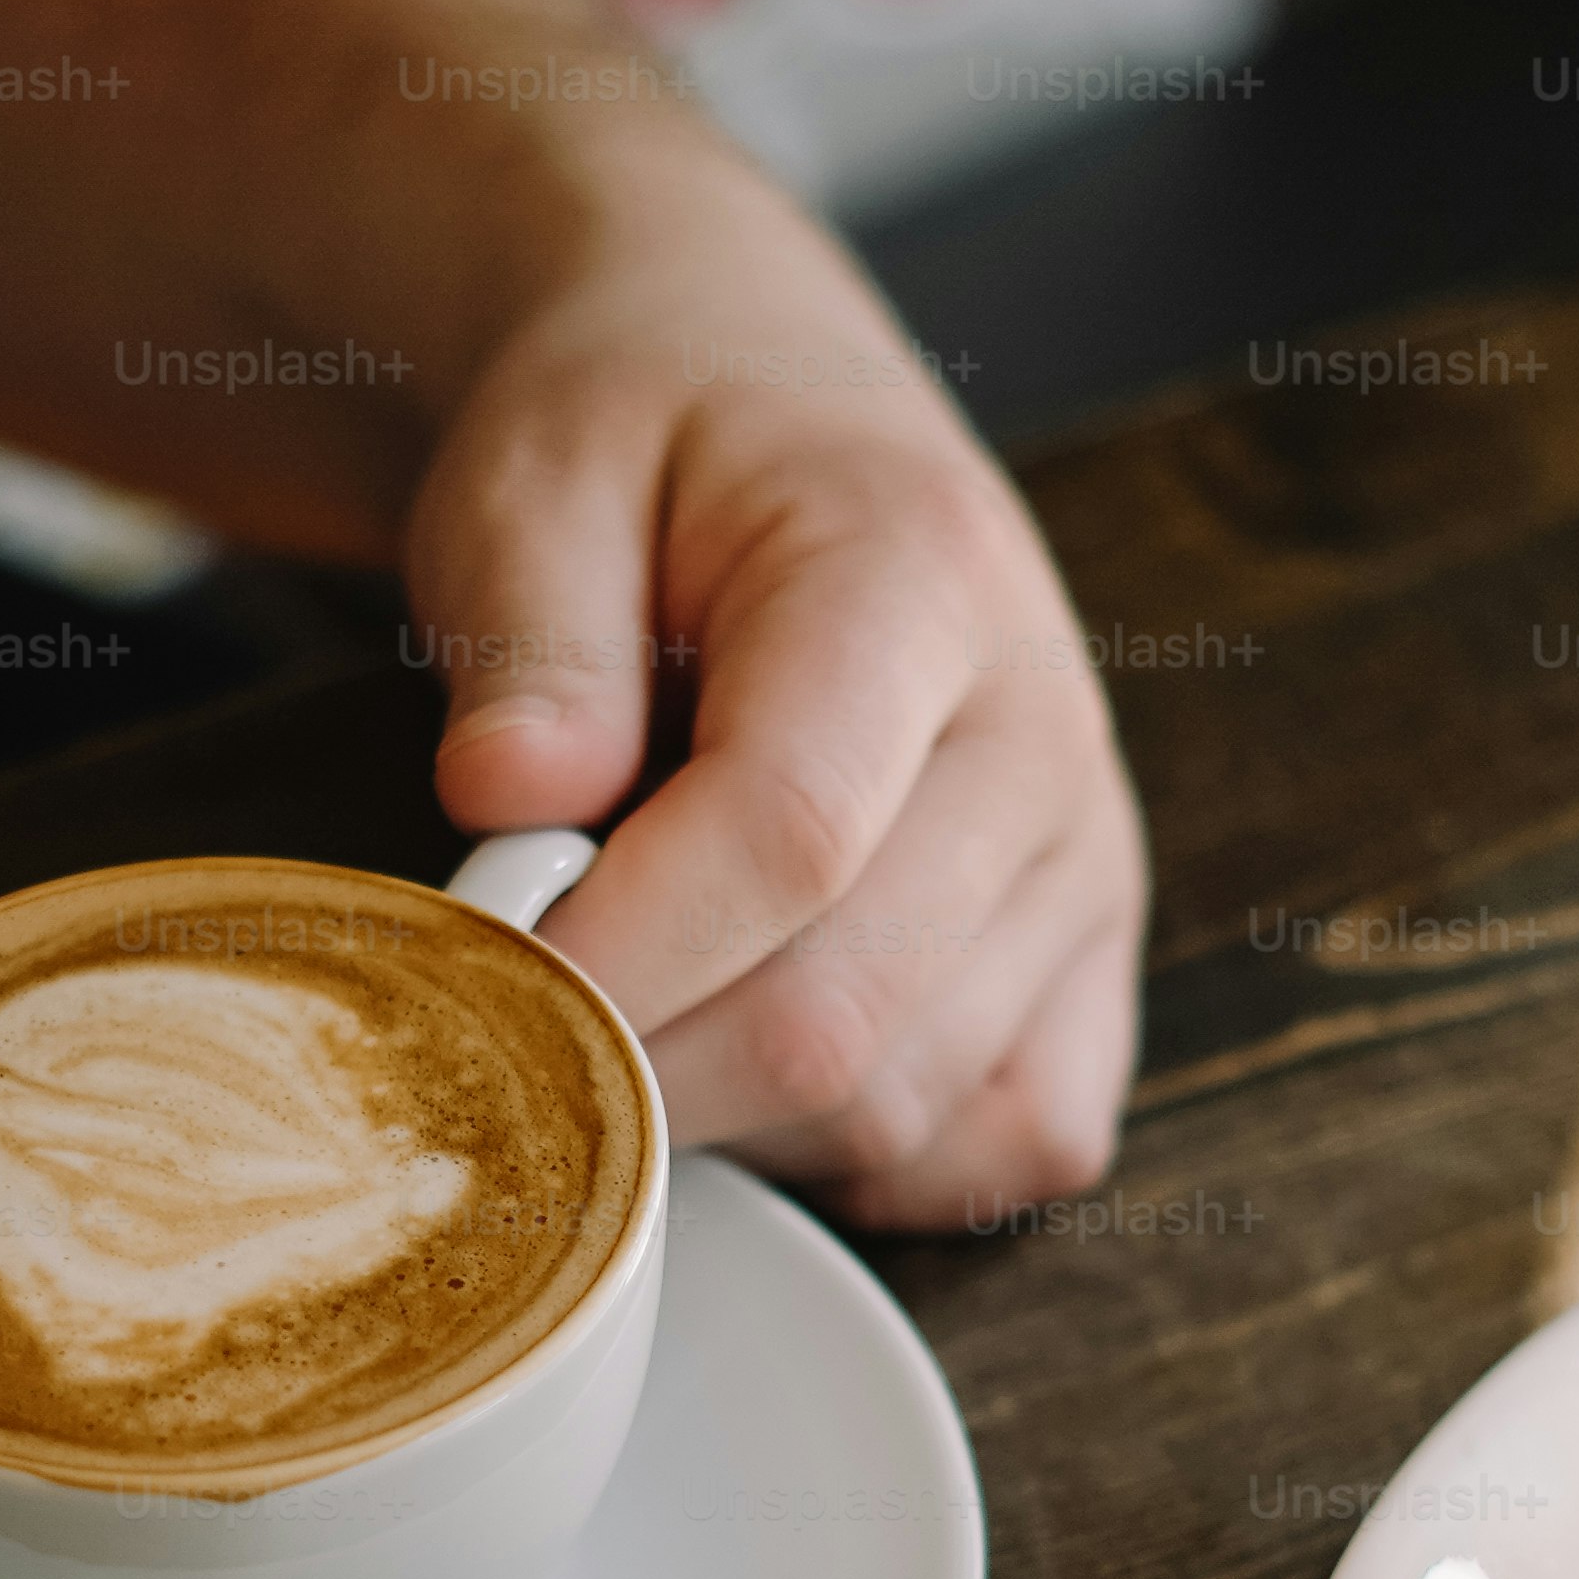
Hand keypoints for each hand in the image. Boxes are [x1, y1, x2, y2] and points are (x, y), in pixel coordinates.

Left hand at [403, 174, 1143, 1230]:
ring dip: (731, 1114)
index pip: (787, 834)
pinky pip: (1011, 1144)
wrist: (767, 416)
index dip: (619, 955)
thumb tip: (510, 802)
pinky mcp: (1096, 963)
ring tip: (630, 998)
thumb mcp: (539, 473)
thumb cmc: (647, 451)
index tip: (482, 992)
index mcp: (920, 578)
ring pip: (906, 1106)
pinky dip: (868, 1161)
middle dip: (643, 1067)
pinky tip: (760, 1068)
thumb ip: (529, 637)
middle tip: (512, 1023)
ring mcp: (1088, 865)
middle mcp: (1043, 736)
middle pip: (844, 1014)